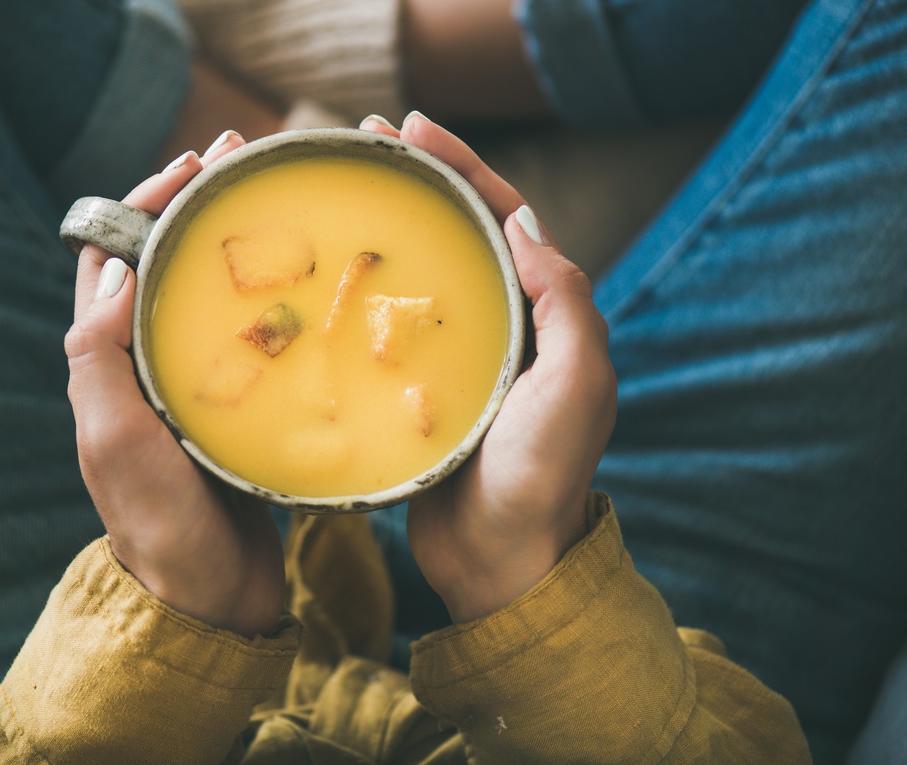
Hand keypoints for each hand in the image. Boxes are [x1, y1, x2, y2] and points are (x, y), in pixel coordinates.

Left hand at [66, 132, 285, 637]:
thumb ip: (101, 358)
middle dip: (196, 209)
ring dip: (235, 245)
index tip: (190, 169)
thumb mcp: (115, 439)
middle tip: (243, 164)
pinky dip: (271, 301)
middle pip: (164, 264)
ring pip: (208, 295)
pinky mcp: (240, 409)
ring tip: (279, 205)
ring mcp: (196, 386)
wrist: (209, 597)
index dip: (143, 205)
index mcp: (106, 365)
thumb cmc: (156, 522)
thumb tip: (120, 265)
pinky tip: (308, 286)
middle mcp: (146, 366)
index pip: (112, 260)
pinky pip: (251, 341)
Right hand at [361, 113, 616, 622]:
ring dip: (392, 226)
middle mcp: (508, 328)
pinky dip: (368, 291)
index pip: (506, 218)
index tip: (412, 130)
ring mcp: (462, 359)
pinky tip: (331, 276)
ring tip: (346, 190)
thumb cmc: (542, 476)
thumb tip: (521, 225)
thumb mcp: (575, 384)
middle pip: (462, 232)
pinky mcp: (422, 391)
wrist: (501, 562)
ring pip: (426, 272)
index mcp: (547, 317)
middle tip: (367, 140)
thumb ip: (563, 303)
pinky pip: (394, 326)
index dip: (464, 166)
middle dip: (422, 181)